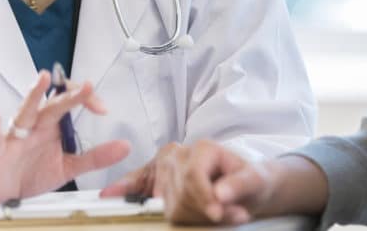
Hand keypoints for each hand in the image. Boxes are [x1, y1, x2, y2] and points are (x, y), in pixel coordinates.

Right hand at [0, 70, 130, 201]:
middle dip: (68, 95)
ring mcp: (15, 136)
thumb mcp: (68, 167)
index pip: (69, 102)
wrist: (2, 192)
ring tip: (41, 79)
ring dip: (33, 95)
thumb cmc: (31, 172)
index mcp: (51, 126)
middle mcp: (34, 125)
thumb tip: (124, 146)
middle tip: (86, 86)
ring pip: (25, 111)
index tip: (102, 108)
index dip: (85, 100)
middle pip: (52, 104)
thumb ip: (95, 157)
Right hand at [101, 140, 328, 224]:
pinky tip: (109, 194)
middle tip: (227, 216)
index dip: (205, 197)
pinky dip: (125, 189)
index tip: (216, 212)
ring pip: (169, 204)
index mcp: (202, 148)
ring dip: (192, 217)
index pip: (193, 175)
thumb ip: (241, 184)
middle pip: (180, 193)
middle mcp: (179, 155)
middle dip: (203, 211)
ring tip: (219, 216)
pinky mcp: (157, 179)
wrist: (248, 186)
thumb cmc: (252, 180)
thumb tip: (221, 194)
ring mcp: (165, 167)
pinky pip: (137, 184)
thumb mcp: (257, 179)